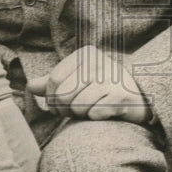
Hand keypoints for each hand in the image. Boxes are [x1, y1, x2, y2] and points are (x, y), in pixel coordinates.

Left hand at [26, 45, 151, 123]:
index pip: (53, 80)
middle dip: (66, 108)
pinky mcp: (121, 96)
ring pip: (77, 106)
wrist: (140, 97)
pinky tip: (106, 111)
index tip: (61, 104)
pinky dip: (96, 117)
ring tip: (94, 107)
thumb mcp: (78, 80)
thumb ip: (53, 83)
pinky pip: (94, 114)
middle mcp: (99, 61)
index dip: (52, 98)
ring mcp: (111, 77)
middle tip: (79, 108)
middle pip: (62, 95)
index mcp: (86, 54)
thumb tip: (30, 86)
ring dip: (82, 114)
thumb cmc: (102, 89)